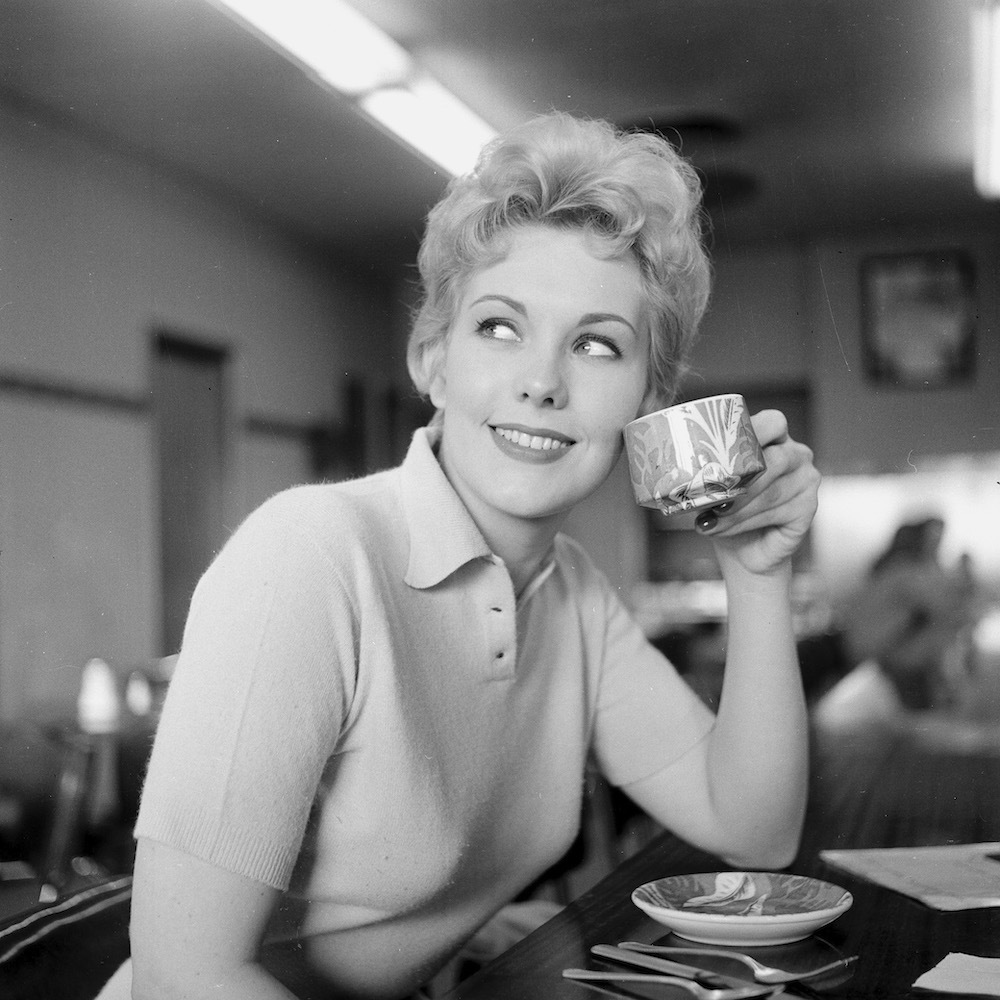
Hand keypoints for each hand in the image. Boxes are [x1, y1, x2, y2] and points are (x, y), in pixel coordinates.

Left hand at [696, 409, 819, 576]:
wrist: (743, 550)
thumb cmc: (726, 509)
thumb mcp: (712, 484)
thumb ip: (705, 469)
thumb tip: (675, 468)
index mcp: (774, 439)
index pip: (773, 422)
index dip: (752, 431)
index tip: (722, 451)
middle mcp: (797, 455)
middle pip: (774, 459)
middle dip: (739, 482)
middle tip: (711, 499)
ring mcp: (807, 481)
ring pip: (770, 491)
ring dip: (735, 509)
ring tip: (709, 519)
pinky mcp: (809, 509)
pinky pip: (777, 513)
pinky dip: (743, 523)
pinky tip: (722, 529)